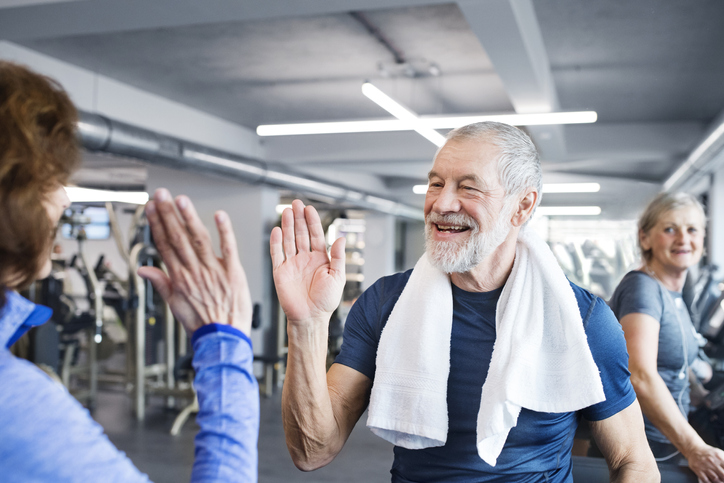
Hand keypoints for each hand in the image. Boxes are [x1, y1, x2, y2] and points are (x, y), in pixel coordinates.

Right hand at [137, 188, 251, 335]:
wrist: (223, 338)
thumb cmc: (201, 323)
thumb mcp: (174, 305)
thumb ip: (160, 283)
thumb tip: (142, 270)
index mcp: (179, 278)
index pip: (164, 245)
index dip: (157, 225)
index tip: (151, 208)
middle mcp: (194, 272)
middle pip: (178, 238)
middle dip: (168, 214)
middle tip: (161, 194)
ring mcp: (213, 271)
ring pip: (199, 239)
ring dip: (189, 218)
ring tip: (181, 200)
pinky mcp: (233, 272)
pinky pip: (228, 248)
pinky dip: (224, 231)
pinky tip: (219, 215)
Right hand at [270, 200, 344, 325]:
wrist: (311, 318)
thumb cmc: (326, 301)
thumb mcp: (338, 277)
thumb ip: (338, 257)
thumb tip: (340, 238)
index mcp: (320, 259)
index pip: (315, 235)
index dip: (312, 221)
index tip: (309, 208)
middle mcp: (305, 258)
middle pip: (301, 233)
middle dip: (298, 218)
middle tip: (295, 203)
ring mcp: (292, 264)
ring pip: (289, 240)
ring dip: (288, 226)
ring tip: (287, 211)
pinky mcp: (280, 272)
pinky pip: (277, 254)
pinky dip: (276, 242)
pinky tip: (277, 230)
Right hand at [685, 443, 723, 482]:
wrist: (693, 449)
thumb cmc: (707, 452)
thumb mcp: (719, 453)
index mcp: (719, 457)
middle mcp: (712, 461)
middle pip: (723, 475)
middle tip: (723, 479)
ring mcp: (704, 466)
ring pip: (715, 479)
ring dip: (718, 482)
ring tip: (719, 481)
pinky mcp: (698, 469)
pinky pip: (705, 480)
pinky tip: (711, 481)